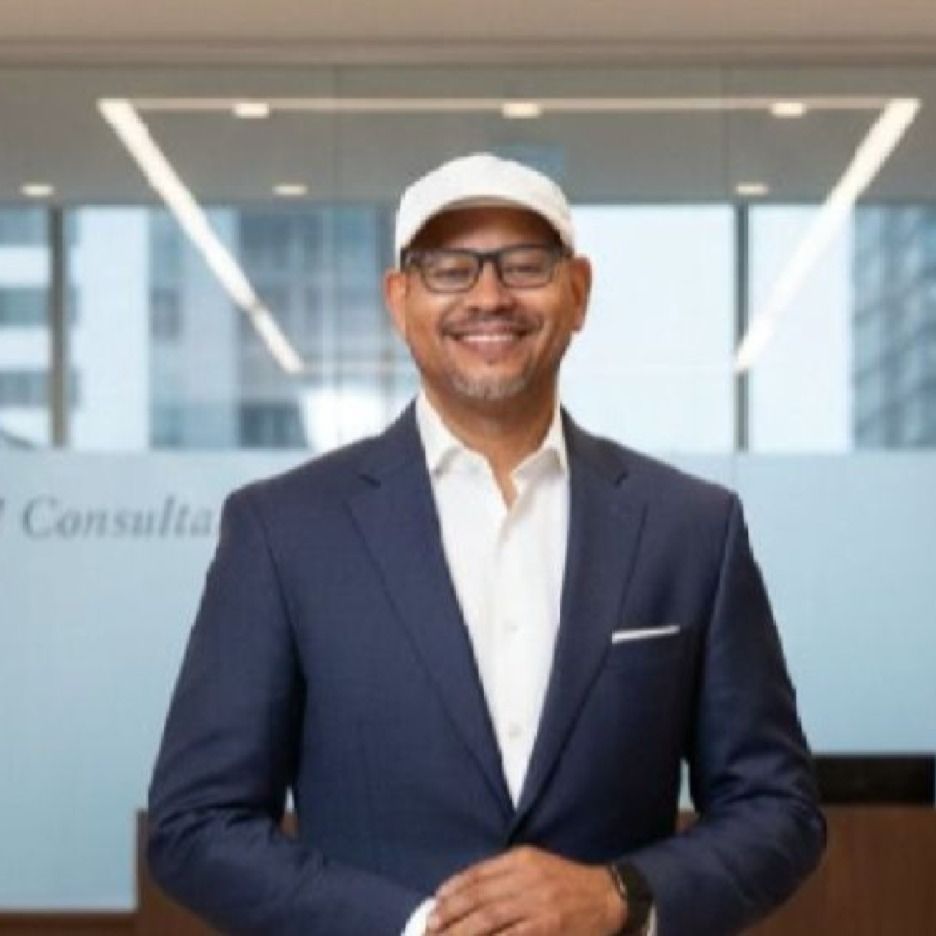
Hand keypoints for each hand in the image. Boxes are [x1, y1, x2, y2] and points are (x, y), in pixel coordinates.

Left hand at [426, 846, 626, 934]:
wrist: (608, 895)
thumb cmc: (566, 881)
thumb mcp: (535, 864)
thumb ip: (504, 874)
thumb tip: (465, 890)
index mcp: (522, 859)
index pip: (477, 875)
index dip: (452, 891)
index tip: (435, 905)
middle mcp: (527, 879)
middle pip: (478, 899)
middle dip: (450, 916)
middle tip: (431, 928)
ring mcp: (538, 906)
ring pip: (488, 921)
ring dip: (462, 932)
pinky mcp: (547, 929)